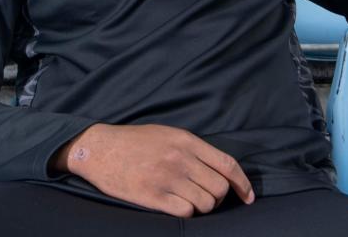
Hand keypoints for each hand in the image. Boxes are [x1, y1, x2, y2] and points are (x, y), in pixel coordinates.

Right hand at [50, 123, 254, 217]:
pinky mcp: (153, 196)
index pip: (227, 164)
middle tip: (205, 196)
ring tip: (188, 200)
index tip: (248, 196)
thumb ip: (193, 149)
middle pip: (219, 188)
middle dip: (218, 197)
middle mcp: (180, 159)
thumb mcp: (167, 134)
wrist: (99, 149)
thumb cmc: (134, 141)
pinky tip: (174, 205)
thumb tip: (220, 170)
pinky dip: (185, 212)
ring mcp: (167, 178)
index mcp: (186, 141)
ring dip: (202, 207)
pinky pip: (186, 213)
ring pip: (206, 204)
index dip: (243, 183)